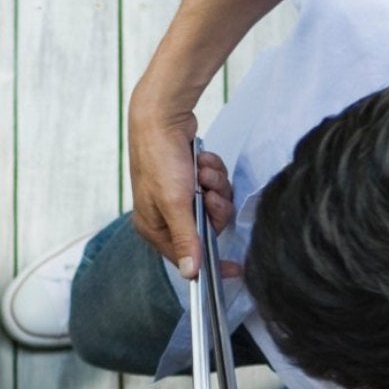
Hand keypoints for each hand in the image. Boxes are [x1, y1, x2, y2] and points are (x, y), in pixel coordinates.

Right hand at [127, 87, 240, 278]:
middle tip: (208, 193)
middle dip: (213, 207)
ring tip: (201, 171)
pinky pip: (213, 185)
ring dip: (214, 185)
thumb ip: (186, 239)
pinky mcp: (189, 178)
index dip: (211, 263)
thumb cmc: (160, 159)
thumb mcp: (175, 204)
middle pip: (207, 229)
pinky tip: (201, 161)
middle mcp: (165, 216)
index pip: (187, 258)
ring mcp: (178, 196)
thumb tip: (190, 273)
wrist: (162, 115)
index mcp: (155, 228)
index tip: (234, 270)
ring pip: (213, 204)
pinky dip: (212, 172)